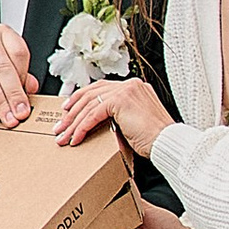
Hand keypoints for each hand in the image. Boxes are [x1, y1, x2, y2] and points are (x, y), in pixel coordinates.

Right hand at [0, 22, 36, 129]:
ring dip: (2, 103)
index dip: (25, 77)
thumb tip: (32, 87)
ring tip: (8, 117)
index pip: (20, 53)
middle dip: (15, 95)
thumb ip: (15, 71)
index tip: (28, 96)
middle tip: (21, 113)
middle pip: (6, 69)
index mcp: (0, 33)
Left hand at [52, 73, 170, 160]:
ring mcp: (125, 90)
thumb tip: (97, 124)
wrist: (168, 143)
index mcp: (134, 87)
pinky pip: (93, 114)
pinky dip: (82, 128)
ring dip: (73, 122)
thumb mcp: (134, 123)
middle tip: (60, 125)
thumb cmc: (155, 139)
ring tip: (63, 136)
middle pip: (91, 94)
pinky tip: (76, 138)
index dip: (81, 98)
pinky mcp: (121, 101)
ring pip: (89, 105)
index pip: (100, 88)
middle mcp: (129, 85)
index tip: (68, 109)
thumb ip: (119, 116)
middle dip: (72, 112)